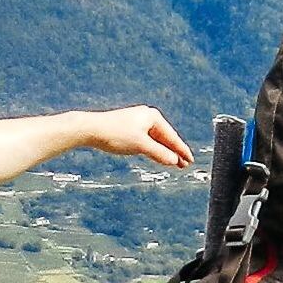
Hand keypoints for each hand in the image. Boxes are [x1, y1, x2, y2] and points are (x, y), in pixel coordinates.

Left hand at [80, 107, 194, 168]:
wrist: (91, 129)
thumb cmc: (115, 134)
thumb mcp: (141, 146)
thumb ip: (159, 154)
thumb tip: (174, 160)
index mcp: (153, 117)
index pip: (172, 137)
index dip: (182, 150)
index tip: (190, 161)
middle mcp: (147, 117)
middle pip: (165, 138)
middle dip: (175, 152)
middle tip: (185, 165)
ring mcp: (138, 122)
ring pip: (156, 140)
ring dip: (164, 152)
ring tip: (173, 163)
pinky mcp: (129, 128)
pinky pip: (147, 140)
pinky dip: (154, 149)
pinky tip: (156, 155)